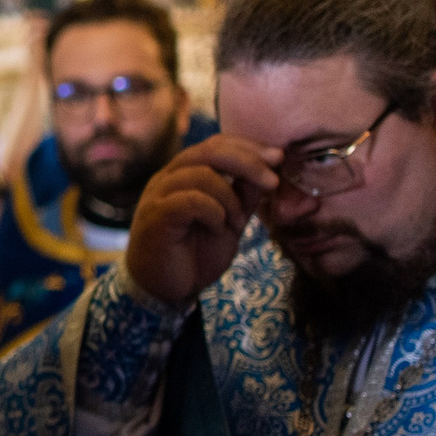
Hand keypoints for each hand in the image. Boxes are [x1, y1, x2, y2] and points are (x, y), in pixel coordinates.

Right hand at [124, 134, 283, 309]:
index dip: (248, 147)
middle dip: (247, 162)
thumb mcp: (230, 222)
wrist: (166, 291)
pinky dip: (213, 211)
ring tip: (237, 223)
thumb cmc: (195, 255)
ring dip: (230, 198)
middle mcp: (168, 178)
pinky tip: (218, 228)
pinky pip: (190, 200)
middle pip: (209, 151)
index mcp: (185, 174)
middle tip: (272, 182)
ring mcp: (159, 195)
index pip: (216, 144)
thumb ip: (244, 196)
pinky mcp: (156, 216)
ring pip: (201, 174)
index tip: (278, 157)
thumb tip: (269, 169)